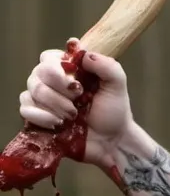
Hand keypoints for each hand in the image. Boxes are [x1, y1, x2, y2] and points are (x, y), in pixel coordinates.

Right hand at [20, 38, 133, 168]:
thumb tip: (84, 54)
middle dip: (60, 86)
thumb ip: (107, 66)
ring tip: (73, 114)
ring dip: (55, 103)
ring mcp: (43, 100)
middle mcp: (53, 82)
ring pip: (32, 91)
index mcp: (70, 70)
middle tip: (79, 97)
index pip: (50, 57)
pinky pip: (25, 109)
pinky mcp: (36, 118)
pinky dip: (41, 116)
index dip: (58, 64)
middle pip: (39, 72)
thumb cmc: (114, 111)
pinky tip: (58, 123)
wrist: (110, 141)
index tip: (76, 75)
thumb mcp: (117, 85)